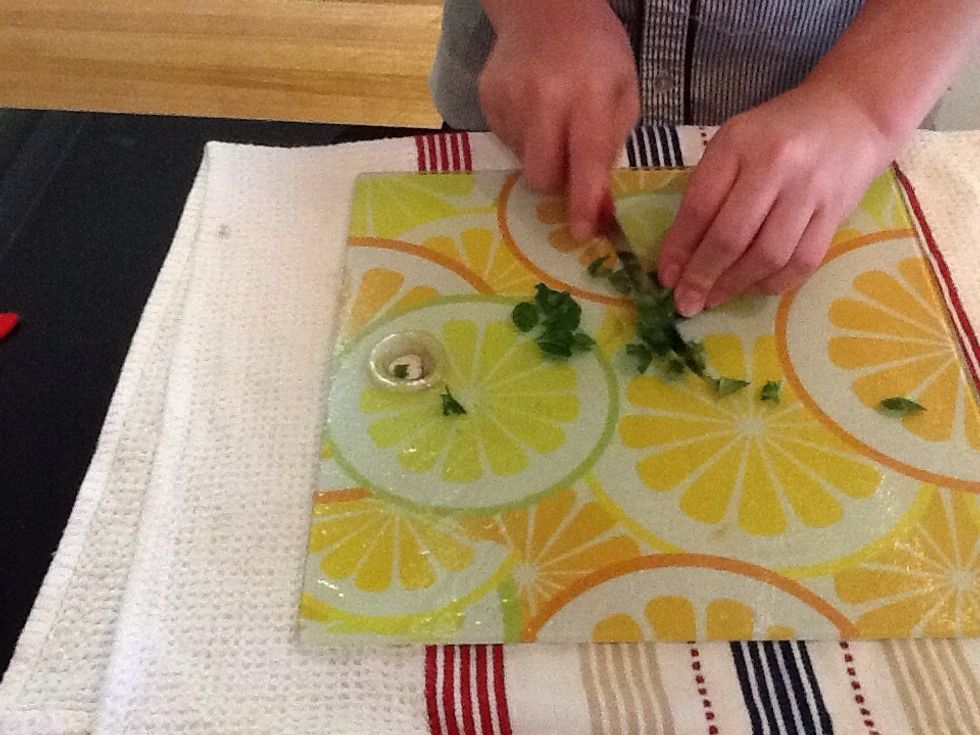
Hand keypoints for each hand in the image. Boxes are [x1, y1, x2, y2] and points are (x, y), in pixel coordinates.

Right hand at [478, 0, 639, 239]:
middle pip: (542, 176)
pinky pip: (505, 141)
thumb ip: (612, 146)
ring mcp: (509, 100)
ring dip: (540, 154)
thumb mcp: (623, 90)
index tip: (582, 233)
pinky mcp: (486, 100)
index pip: (585, 163)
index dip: (584, 204)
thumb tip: (600, 206)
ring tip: (551, 120)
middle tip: (568, 165)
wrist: (545, 6)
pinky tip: (532, 108)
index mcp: (588, 95)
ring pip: (522, 161)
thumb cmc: (596, 52)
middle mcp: (544, 99)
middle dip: (556, 182)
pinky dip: (522, 135)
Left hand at [657, 84, 901, 315]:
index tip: (666, 277)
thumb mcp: (734, 144)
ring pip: (767, 255)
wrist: (852, 114)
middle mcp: (776, 164)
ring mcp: (809, 190)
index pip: (700, 206)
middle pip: (732, 236)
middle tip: (687, 303)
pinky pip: (802, 261)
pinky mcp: (836, 212)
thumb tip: (680, 253)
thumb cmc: (778, 133)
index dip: (679, 248)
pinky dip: (774, 283)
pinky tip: (754, 287)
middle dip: (703, 276)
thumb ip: (708, 189)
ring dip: (736, 285)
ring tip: (715, 299)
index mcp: (738, 143)